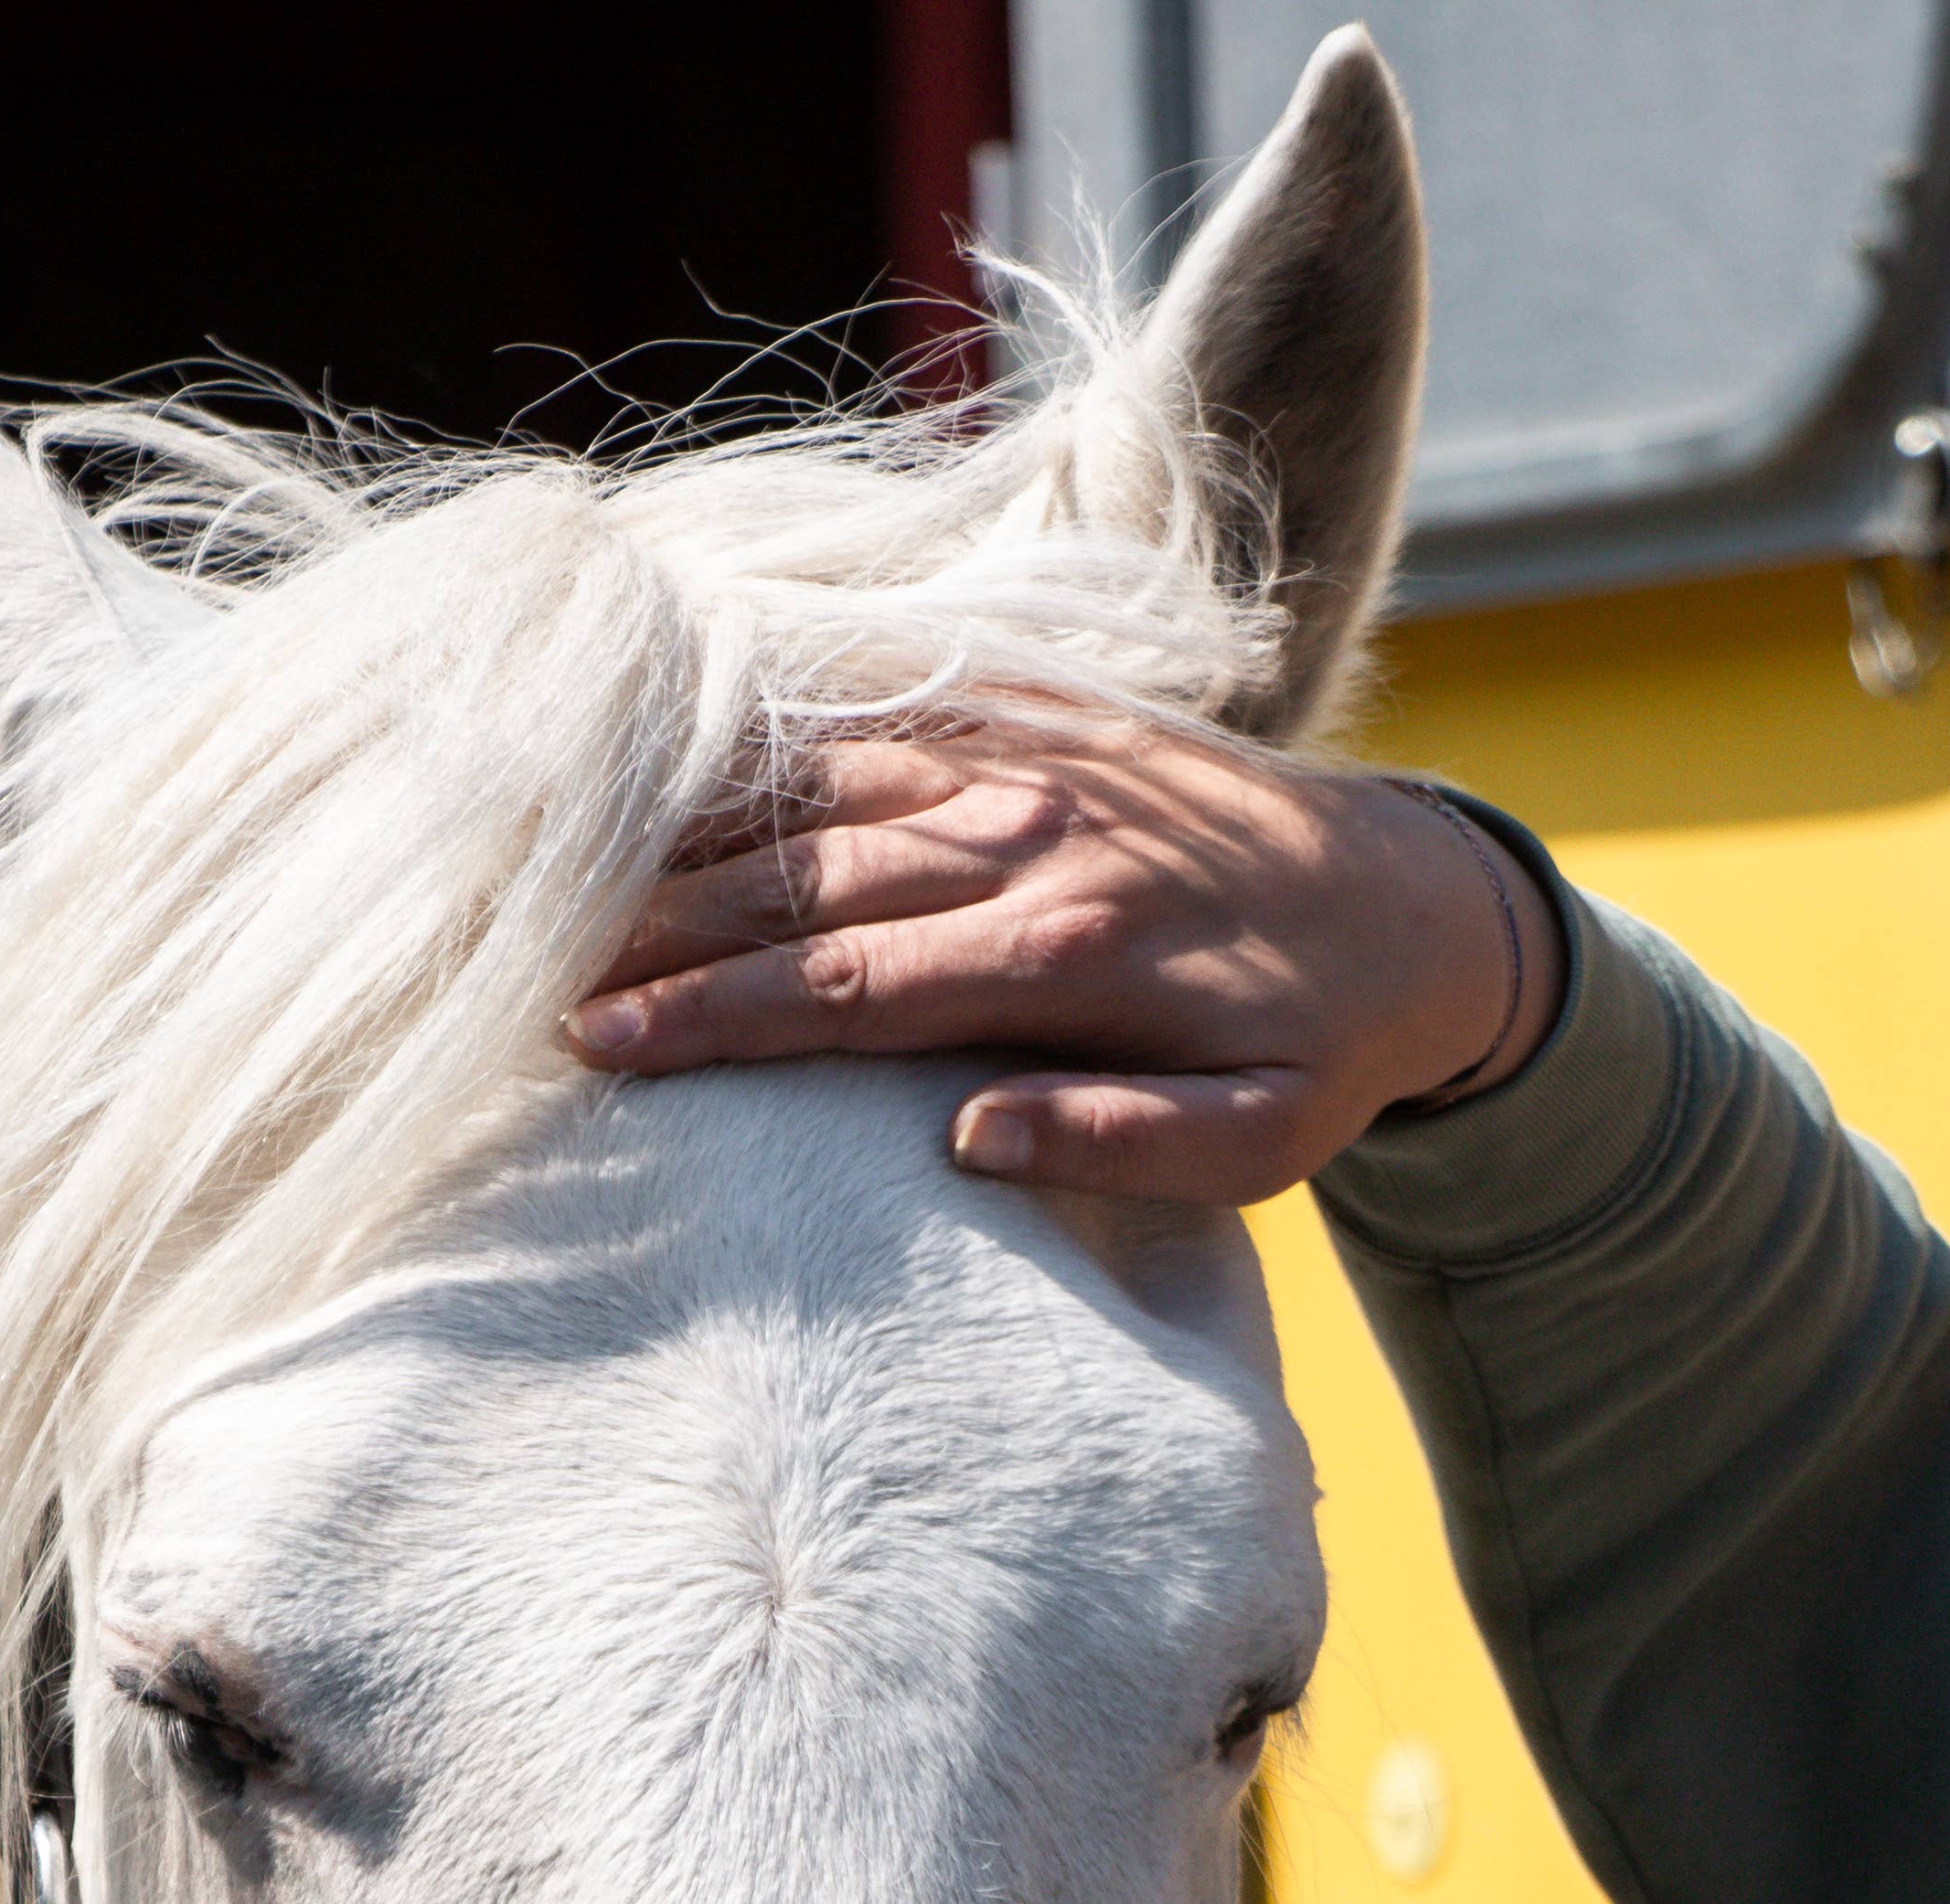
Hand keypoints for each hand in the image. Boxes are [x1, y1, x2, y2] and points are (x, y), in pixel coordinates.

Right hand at [563, 724, 1559, 1204]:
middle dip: (660, 933)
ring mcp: (1035, 760)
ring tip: (567, 891)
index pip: (855, 990)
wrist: (1422, 899)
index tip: (601, 1049)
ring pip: (823, 795)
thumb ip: (1123, 1145)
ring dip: (690, 843)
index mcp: (1079, 952)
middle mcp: (1041, 838)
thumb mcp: (1265, 1142)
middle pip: (810, 888)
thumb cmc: (1325, 1049)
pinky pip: (880, 719)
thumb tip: (965, 1145)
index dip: (718, 1018)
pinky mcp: (1039, 712)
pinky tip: (674, 780)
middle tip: (527, 977)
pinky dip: (772, 750)